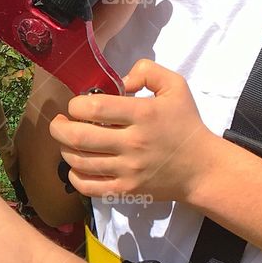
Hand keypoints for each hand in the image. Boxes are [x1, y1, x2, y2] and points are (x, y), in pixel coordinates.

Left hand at [50, 59, 216, 203]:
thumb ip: (147, 71)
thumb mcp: (175, 86)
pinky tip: (76, 165)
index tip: (76, 104)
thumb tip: (120, 80)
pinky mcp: (127, 191)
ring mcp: (128, 170)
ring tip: (66, 140)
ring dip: (64, 148)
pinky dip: (74, 175)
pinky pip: (89, 187)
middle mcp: (133, 143)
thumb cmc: (185, 124)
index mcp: (143, 114)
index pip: (94, 108)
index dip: (75, 104)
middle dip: (59, 127)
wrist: (202, 169)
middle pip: (79, 136)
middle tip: (59, 121)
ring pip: (80, 161)